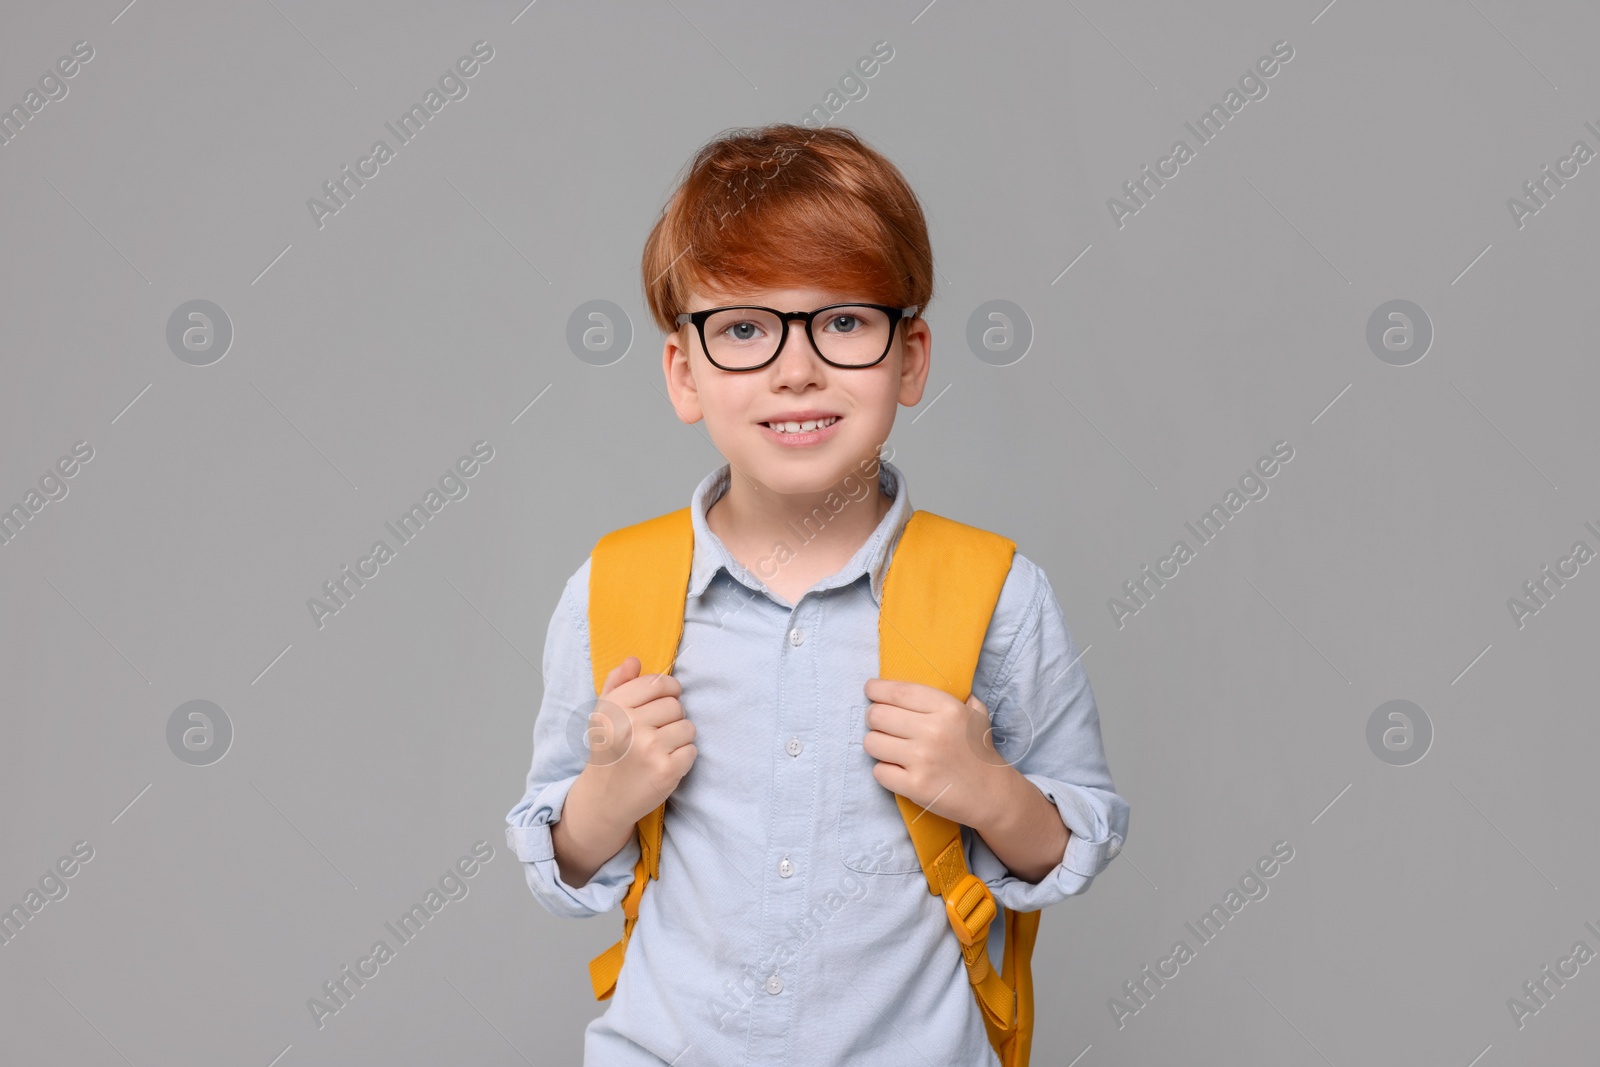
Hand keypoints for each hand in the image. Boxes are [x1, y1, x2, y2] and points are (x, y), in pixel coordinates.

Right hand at [584, 655, 697, 826]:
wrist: (604, 798)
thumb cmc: (608, 751)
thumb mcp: (604, 714)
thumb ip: (618, 684)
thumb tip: (634, 660)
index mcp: (615, 708)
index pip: (659, 683)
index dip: (668, 690)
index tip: (663, 701)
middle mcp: (630, 726)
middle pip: (676, 705)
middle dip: (671, 717)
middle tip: (655, 732)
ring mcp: (649, 749)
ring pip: (688, 727)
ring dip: (679, 737)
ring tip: (659, 748)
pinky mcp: (666, 770)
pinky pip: (692, 750)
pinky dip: (683, 757)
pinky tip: (664, 763)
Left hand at [860, 678, 1010, 827]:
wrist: (992, 794)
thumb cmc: (978, 750)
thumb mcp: (974, 714)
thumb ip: (952, 694)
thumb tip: (920, 680)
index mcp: (947, 708)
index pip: (898, 691)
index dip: (876, 689)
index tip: (871, 689)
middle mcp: (934, 731)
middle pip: (877, 715)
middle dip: (874, 718)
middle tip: (880, 723)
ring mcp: (922, 759)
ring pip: (872, 742)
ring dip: (877, 745)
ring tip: (889, 748)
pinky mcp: (915, 786)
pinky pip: (878, 771)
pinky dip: (884, 771)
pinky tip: (898, 770)